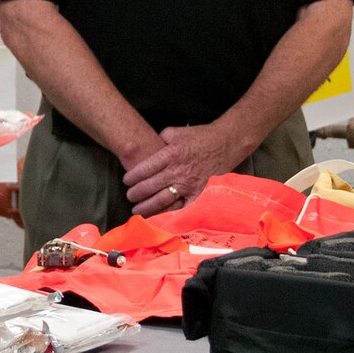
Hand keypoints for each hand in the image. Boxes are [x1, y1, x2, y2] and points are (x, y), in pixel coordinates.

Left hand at [122, 123, 246, 217]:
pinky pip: (182, 208)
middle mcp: (178, 171)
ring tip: (137, 210)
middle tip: (129, 196)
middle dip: (136, 194)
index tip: (127, 181)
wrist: (226, 143)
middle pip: (150, 187)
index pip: (144, 169)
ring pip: (162, 200)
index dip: (132, 177)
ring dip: (147, 207)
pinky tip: (160, 220)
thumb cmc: (200, 137)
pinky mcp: (199, 194)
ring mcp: (189, 185)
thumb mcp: (176, 132)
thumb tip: (148, 147)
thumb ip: (160, 140)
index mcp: (170, 154)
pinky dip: (171, 215)